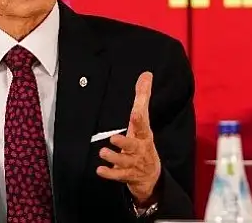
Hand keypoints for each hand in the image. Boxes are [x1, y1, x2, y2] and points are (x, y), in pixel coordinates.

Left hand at [96, 71, 160, 204]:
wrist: (151, 176)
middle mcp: (139, 149)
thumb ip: (142, 97)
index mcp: (144, 134)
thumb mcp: (144, 121)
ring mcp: (133, 163)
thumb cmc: (143, 143)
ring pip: (124, 161)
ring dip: (114, 157)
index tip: (136, 112)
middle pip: (133, 146)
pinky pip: (118, 175)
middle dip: (124, 143)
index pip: (143, 125)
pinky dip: (109, 173)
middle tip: (113, 138)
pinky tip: (100, 170)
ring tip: (102, 153)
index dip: (140, 118)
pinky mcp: (126, 175)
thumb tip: (146, 74)